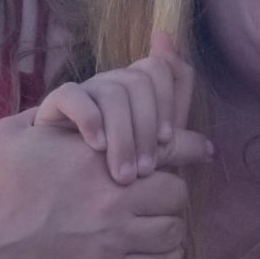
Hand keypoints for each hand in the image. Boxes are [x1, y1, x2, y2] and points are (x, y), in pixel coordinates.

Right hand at [0, 110, 199, 258]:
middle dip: (170, 190)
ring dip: (169, 224)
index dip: (189, 147)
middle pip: (177, 192)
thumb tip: (78, 104)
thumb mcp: (16, 132)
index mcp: (96, 158)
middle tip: (158, 193)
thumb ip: (55, 115)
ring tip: (155, 223)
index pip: (166, 146)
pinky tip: (153, 251)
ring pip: (174, 230)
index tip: (201, 150)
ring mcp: (115, 240)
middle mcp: (113, 198)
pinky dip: (165, 257)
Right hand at [33, 35, 210, 184]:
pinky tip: (96, 145)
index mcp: (135, 93)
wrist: (47, 188)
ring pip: (113, 90)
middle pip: (139, 81)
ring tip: (123, 173)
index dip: (168, 103)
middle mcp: (111, 85)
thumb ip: (179, 147)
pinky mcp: (52, 105)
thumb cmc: (104, 171)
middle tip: (144, 170)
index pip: (161, 70)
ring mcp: (83, 92)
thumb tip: (212, 150)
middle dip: (146, 127)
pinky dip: (88, 118)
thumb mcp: (145, 159)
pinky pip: (72, 93)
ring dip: (123, 134)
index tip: (166, 142)